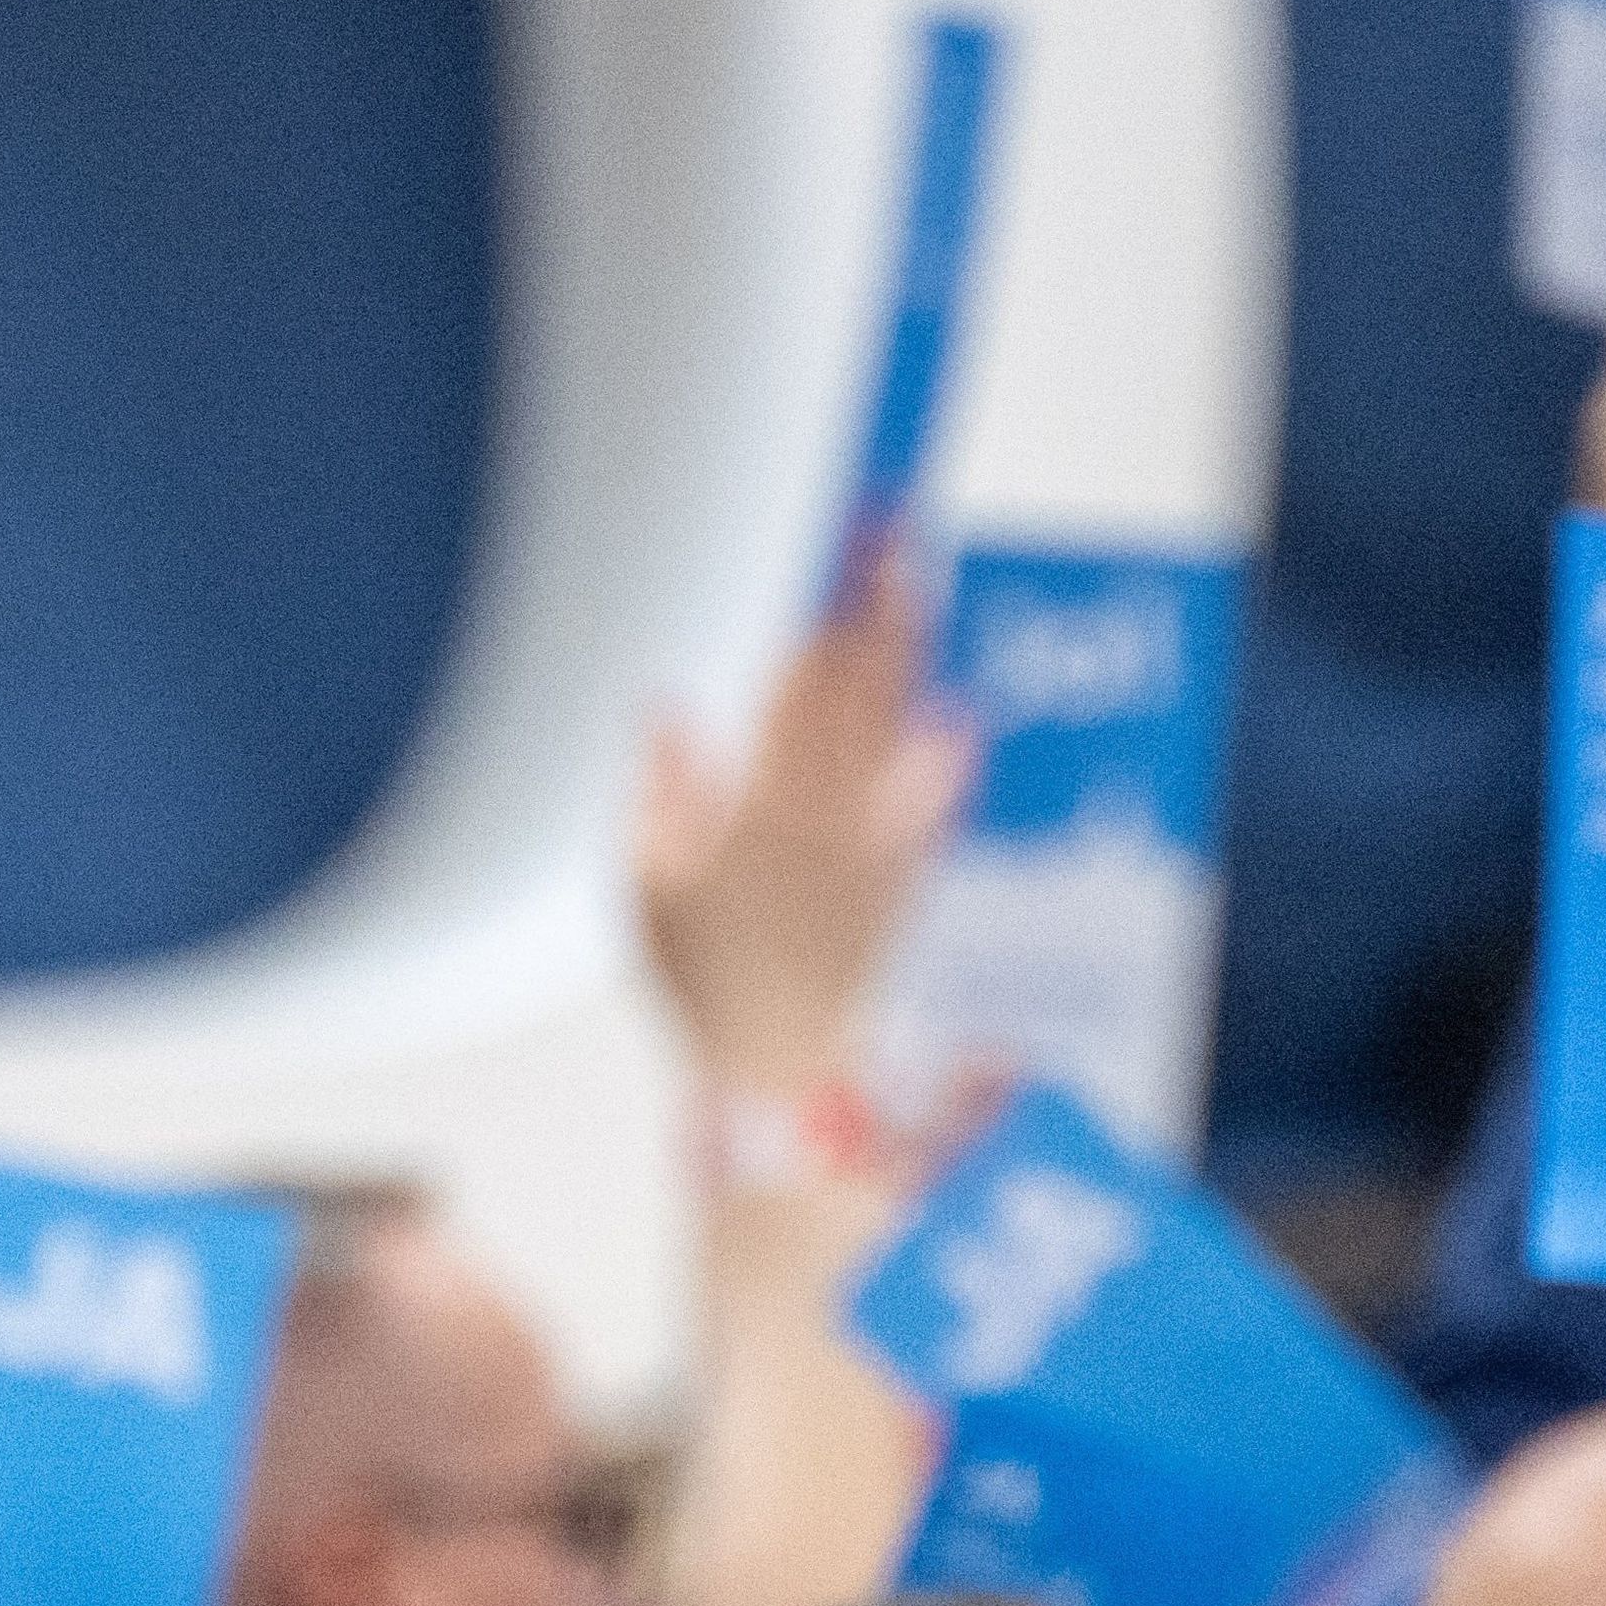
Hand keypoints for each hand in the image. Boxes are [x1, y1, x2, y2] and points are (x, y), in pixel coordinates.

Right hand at [634, 549, 969, 1098]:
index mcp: (762, 810)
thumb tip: (665, 711)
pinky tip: (957, 715)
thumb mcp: (649, 893)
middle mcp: (828, 817)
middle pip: (861, 688)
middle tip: (897, 535)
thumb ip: (660, 797)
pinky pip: (926, 801)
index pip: (800, 683)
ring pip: (895, 729)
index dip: (826, 606)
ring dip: (909, 656)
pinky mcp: (901, 879)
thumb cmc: (708, 987)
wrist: (784, 1071)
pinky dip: (943, 755)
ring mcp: (874, 846)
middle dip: (881, 605)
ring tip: (917, 591)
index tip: (838, 548)